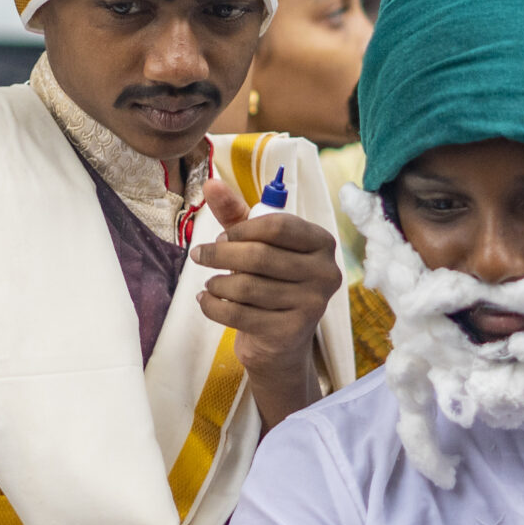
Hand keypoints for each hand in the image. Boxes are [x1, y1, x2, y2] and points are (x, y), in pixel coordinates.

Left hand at [192, 175, 342, 426]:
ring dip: (216, 283)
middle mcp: (324, 273)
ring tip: (209, 283)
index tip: (222, 236)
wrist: (280, 341)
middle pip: (260, 256)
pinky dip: (213, 306)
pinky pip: (239, 314)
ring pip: (247, 287)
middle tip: (199, 255)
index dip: (243, 229)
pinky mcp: (291, 332)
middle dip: (220, 254)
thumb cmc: (269, 281)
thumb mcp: (256, 244)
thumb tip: (210, 183)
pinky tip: (206, 301)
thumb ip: (235, 214)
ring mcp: (311, 304)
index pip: (279, 226)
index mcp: (321, 243)